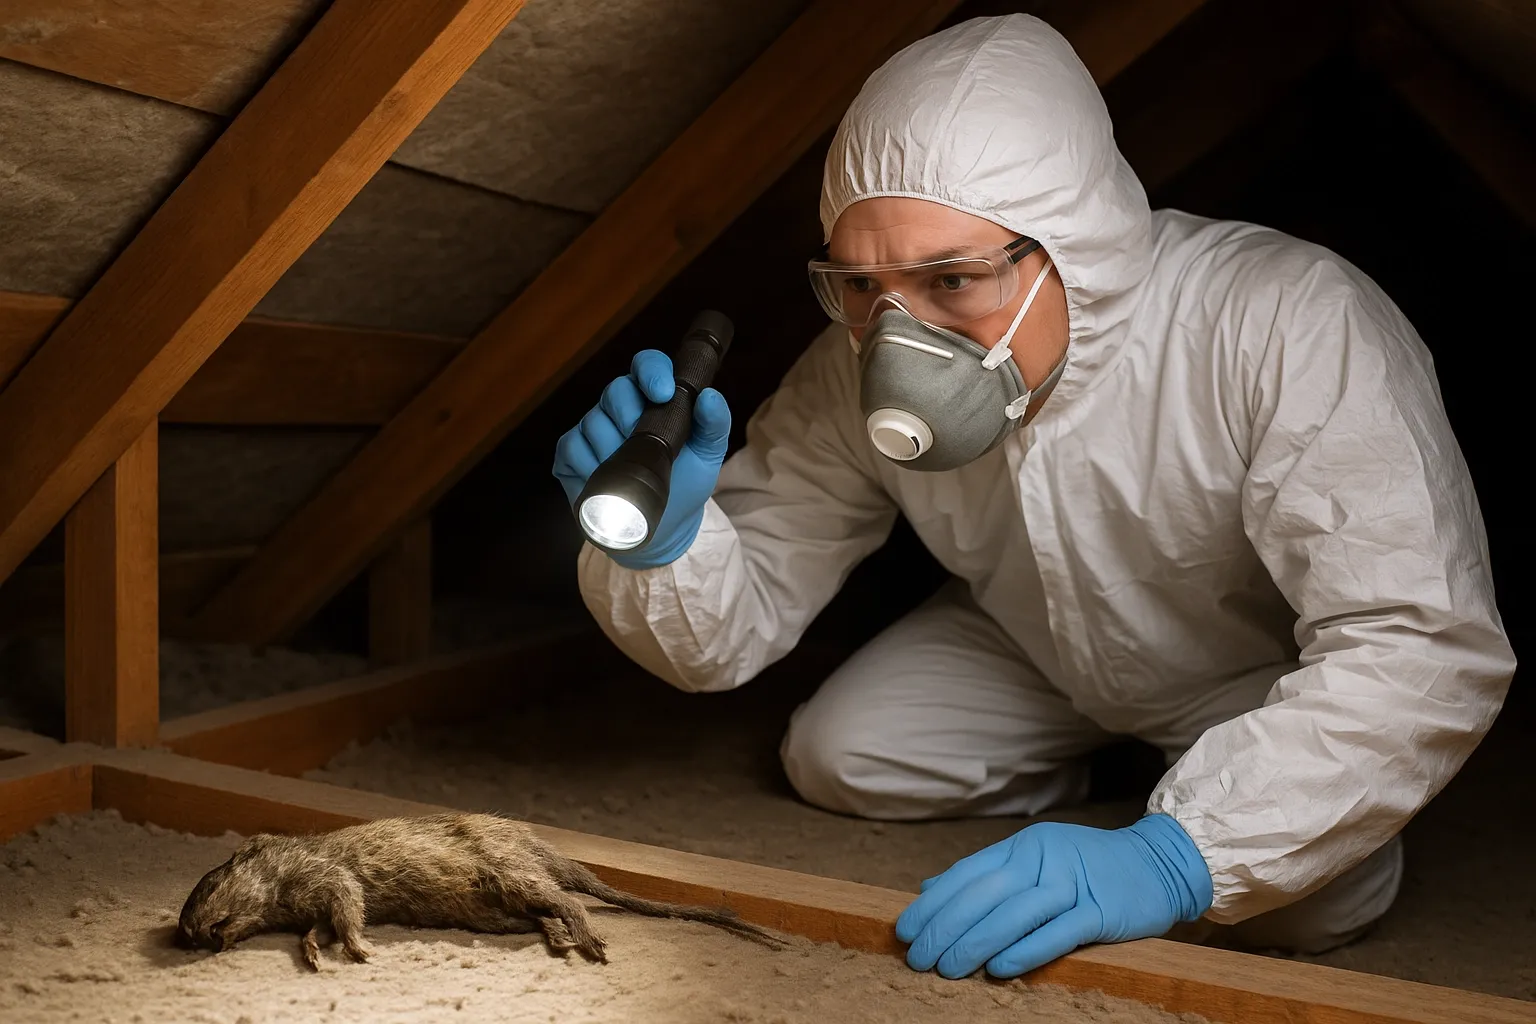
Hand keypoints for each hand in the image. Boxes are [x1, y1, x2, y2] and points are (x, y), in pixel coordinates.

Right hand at [552, 349, 731, 568]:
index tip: (662, 393)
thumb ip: (715, 425)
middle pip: (615, 390)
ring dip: (613, 450)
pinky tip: (603, 480)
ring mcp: (592, 429)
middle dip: (631, 417)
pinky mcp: (570, 452)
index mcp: (653, 399)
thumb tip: (709, 397)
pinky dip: (589, 466)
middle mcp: (619, 408)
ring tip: (631, 473)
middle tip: (644, 446)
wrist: (660, 528)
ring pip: (593, 421)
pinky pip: (572, 446)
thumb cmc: (685, 485)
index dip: (651, 372)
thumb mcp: (708, 457)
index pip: (646, 366)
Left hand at [895, 813, 1212, 978]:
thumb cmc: (1088, 868)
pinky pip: (1059, 932)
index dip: (933, 903)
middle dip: (946, 927)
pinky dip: (1026, 950)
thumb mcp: (1034, 862)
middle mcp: (1044, 859)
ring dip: (977, 943)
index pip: (968, 873)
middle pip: (985, 894)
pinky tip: (998, 968)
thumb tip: (931, 890)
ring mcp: (1074, 883)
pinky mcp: (1102, 911)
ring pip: (1016, 913)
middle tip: (918, 958)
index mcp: (1023, 846)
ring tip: (948, 969)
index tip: (905, 930)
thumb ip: (985, 876)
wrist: (1158, 863)